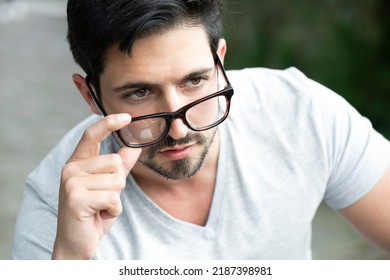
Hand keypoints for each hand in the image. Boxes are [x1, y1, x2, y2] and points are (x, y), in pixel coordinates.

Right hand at [52, 114, 140, 258]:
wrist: (76, 243)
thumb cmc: (93, 212)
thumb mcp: (108, 186)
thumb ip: (120, 166)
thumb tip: (134, 147)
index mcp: (77, 163)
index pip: (91, 135)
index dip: (109, 123)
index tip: (127, 116)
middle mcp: (70, 168)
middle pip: (115, 162)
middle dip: (119, 183)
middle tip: (104, 198)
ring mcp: (71, 183)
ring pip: (117, 180)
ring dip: (116, 198)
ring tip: (101, 207)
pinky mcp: (76, 198)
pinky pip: (113, 197)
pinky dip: (114, 209)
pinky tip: (100, 215)